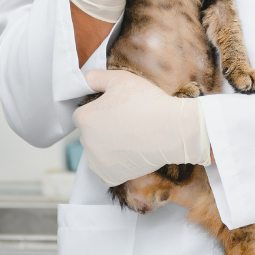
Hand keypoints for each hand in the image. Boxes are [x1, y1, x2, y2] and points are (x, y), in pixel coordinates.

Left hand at [73, 69, 210, 185]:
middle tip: (126, 121)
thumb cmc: (147, 102)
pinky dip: (113, 165)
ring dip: (106, 146)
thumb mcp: (120, 79)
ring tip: (130, 137)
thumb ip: (94, 77)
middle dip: (101, 128)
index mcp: (85, 119)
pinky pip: (104, 172)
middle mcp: (86, 143)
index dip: (98, 110)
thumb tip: (81, 79)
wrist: (173, 130)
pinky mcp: (110, 177)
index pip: (81, 114)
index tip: (114, 109)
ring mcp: (98, 162)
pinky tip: (127, 154)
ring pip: (96, 152)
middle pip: (89, 134)